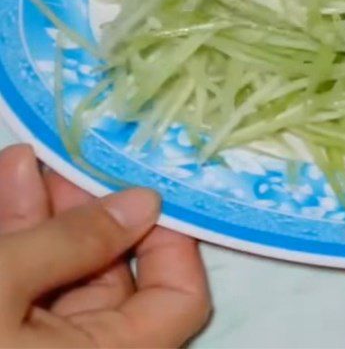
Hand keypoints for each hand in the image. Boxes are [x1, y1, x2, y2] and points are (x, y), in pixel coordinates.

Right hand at [0, 145, 210, 348]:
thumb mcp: (5, 282)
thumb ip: (76, 240)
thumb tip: (146, 201)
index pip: (179, 299)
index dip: (172, 238)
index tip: (146, 186)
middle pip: (116, 275)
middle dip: (93, 210)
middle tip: (75, 162)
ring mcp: (40, 346)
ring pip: (66, 272)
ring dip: (49, 212)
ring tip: (27, 160)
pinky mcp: (8, 337)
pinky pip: (28, 284)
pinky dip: (21, 236)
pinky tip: (8, 182)